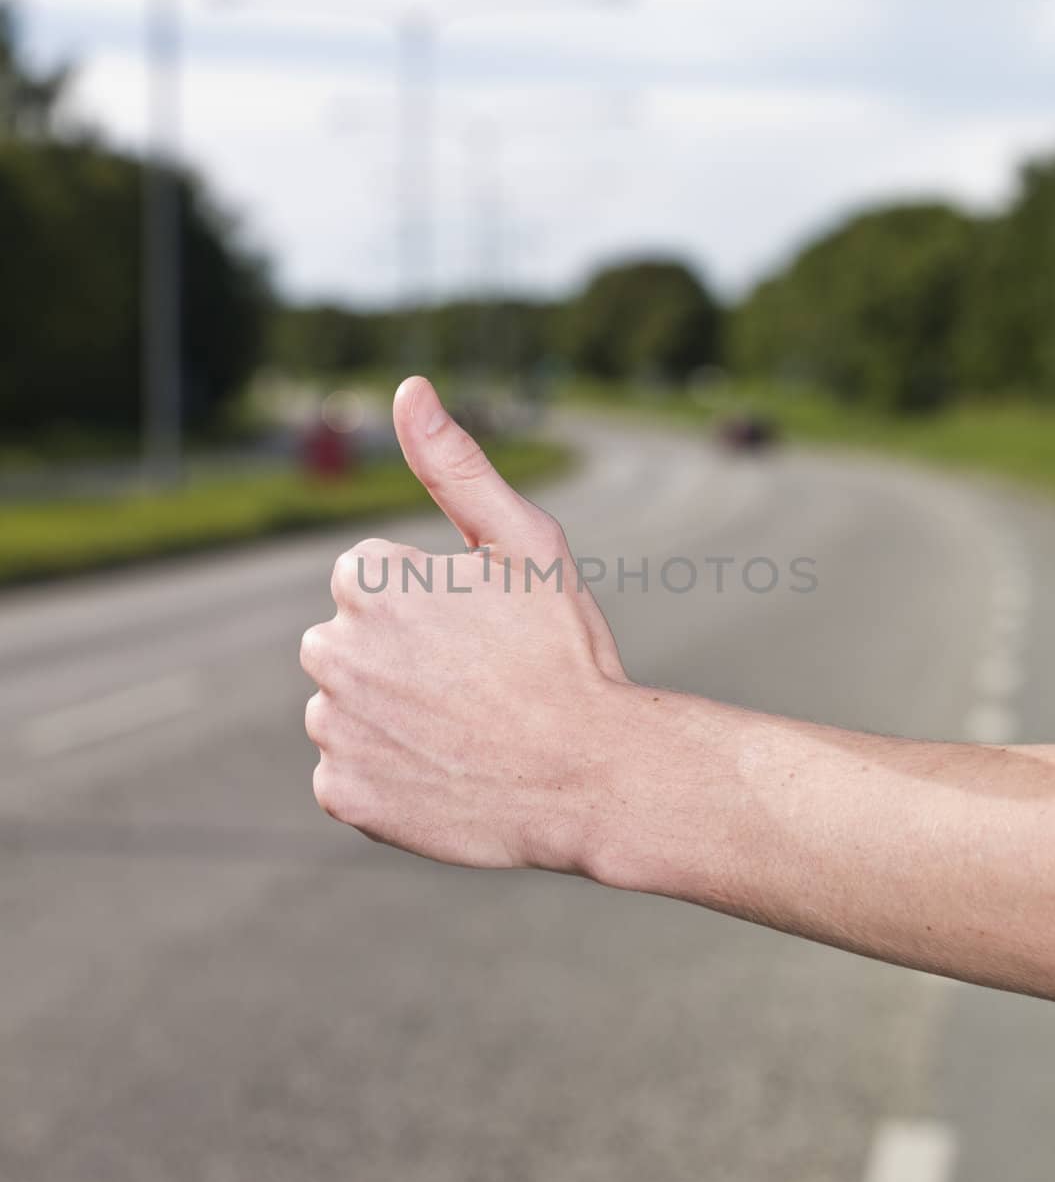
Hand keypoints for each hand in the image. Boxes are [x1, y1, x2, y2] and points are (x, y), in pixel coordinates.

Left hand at [300, 376, 628, 870]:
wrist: (593, 774)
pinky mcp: (342, 793)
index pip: (366, 584)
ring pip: (345, 710)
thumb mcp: (526, 543)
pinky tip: (444, 775)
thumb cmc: (565, 653)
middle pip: (347, 646)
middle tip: (473, 686)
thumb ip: (456, 466)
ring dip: (387, 719)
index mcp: (370, 579)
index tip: (477, 635)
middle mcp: (333, 649)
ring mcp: (335, 727)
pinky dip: (385, 777)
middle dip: (395, 659)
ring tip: (463, 733)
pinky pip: (347, 775)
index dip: (427, 608)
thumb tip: (408, 387)